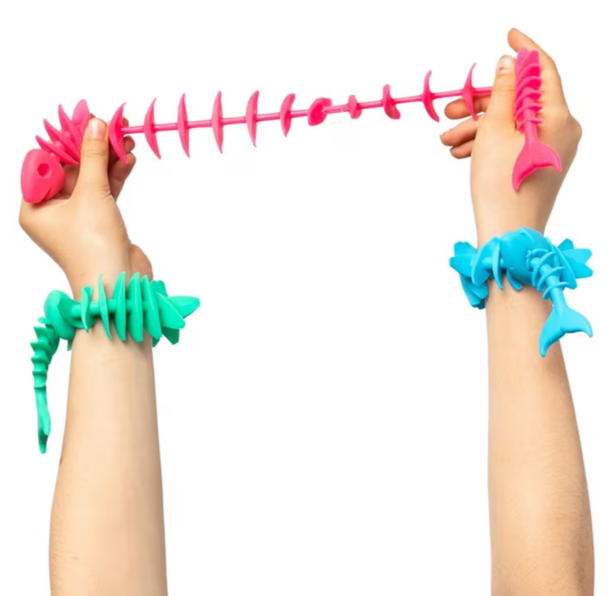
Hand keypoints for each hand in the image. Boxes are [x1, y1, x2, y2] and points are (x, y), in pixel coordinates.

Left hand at [20, 118, 151, 296]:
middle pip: (73, 169)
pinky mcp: (101, 223)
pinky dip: (116, 176)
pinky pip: (106, 192)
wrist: (118, 284)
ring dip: (109, 160)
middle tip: (111, 126)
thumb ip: (94, 157)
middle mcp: (53, 212)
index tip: (87, 121)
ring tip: (126, 139)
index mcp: (36, 207)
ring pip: (92, 180)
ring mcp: (79, 218)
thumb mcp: (91, 194)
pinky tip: (128, 160)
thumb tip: (96, 125)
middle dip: (93, 149)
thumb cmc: (93, 245)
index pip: (48, 164)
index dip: (67, 141)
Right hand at [440, 28, 582, 243]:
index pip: (542, 69)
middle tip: (451, 108)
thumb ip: (500, 92)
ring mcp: (550, 149)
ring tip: (448, 141)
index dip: (523, 49)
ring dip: (477, 127)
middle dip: (482, 102)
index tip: (507, 34)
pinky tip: (461, 152)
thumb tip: (508, 65)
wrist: (507, 235)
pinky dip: (487, 143)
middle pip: (520, 100)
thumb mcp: (493, 131)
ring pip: (510, 124)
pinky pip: (512, 142)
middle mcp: (560, 130)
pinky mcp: (537, 164)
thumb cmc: (502, 187)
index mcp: (557, 117)